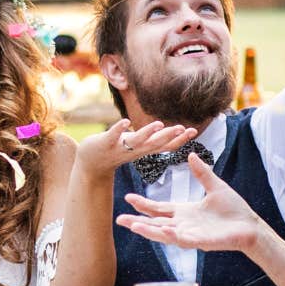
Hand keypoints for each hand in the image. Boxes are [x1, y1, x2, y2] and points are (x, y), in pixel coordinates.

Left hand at [74, 119, 197, 176]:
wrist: (91, 164)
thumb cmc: (117, 150)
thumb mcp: (139, 146)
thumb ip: (155, 139)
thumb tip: (174, 131)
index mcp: (143, 150)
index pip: (165, 146)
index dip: (179, 139)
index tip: (193, 131)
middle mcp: (135, 150)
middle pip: (155, 144)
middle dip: (169, 136)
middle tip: (183, 128)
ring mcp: (120, 147)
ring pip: (137, 141)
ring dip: (148, 133)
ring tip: (159, 124)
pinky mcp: (106, 143)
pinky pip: (113, 136)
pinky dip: (119, 129)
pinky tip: (126, 121)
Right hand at [116, 153, 265, 252]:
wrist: (250, 226)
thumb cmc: (234, 210)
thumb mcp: (215, 186)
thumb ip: (202, 173)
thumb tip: (191, 154)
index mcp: (185, 212)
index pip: (159, 209)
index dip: (143, 204)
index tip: (128, 197)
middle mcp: (183, 225)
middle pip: (155, 223)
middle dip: (136, 221)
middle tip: (119, 219)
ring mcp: (190, 234)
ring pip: (163, 233)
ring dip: (147, 230)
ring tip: (132, 225)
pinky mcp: (199, 242)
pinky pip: (180, 239)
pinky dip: (168, 235)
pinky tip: (159, 230)